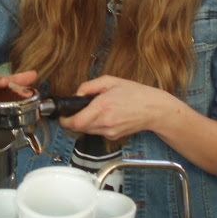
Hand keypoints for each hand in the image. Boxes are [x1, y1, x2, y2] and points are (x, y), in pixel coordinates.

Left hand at [59, 75, 173, 140]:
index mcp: (102, 106)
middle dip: (74, 120)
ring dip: (85, 123)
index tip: (62, 116)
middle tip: (76, 111)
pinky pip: (97, 132)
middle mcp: (104, 122)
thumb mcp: (110, 81)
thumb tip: (77, 94)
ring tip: (94, 111)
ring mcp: (109, 131)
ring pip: (87, 131)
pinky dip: (96, 125)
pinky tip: (105, 116)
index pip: (76, 122)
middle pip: (78, 128)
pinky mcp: (113, 137)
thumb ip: (89, 86)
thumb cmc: (136, 94)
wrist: (154, 110)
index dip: (65, 121)